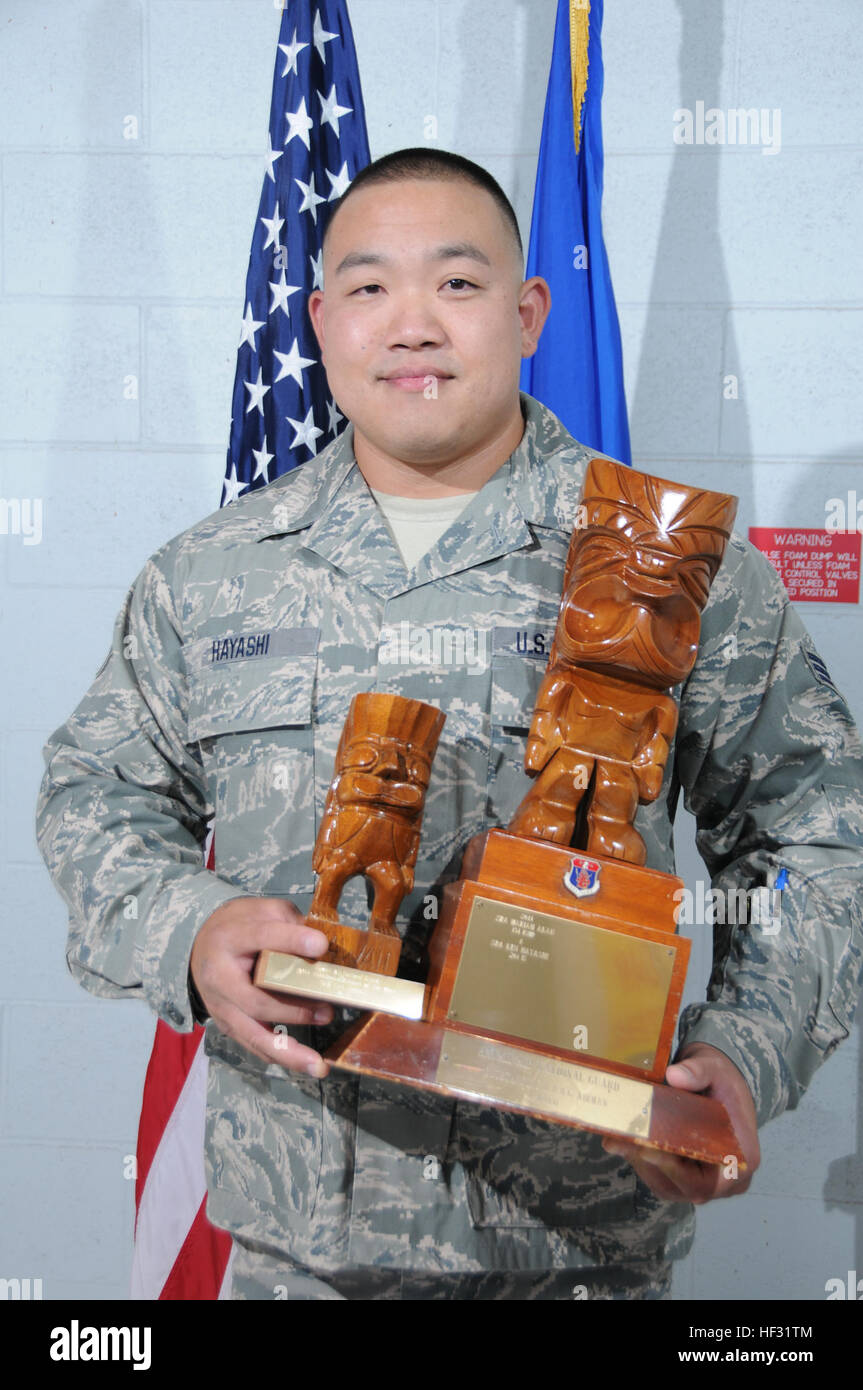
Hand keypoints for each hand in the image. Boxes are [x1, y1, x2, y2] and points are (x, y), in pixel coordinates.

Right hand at [190, 897, 333, 1078]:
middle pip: (256, 1000)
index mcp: (229, 938)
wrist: (200, 945)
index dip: (292, 941)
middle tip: (328, 1011)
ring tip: (318, 1063)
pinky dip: (279, 1057)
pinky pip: (253, 1045)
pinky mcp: (227, 1024)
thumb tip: (324, 947)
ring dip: (289, 1051)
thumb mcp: (262, 910)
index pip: (262, 937)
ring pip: (253, 1035)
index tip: (321, 945)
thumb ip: (290, 924)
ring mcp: (221, 1006)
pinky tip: (304, 1064)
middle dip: (294, 1009)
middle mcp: (219, 976)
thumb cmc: (240, 926)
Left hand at [601, 1042, 759, 1202]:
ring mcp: (704, 1183)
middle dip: (649, 1163)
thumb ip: (698, 1071)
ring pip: (666, 1185)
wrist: (721, 1088)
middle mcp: (725, 1181)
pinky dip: (640, 1161)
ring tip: (616, 1137)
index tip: (647, 1150)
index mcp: (741, 1160)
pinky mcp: (685, 1179)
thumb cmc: (723, 1083)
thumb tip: (674, 1075)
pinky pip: (660, 1178)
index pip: (707, 1182)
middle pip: (681, 1186)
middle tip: (620, 1139)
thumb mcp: (716, 1069)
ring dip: (639, 1163)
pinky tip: (623, 1141)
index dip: (675, 1171)